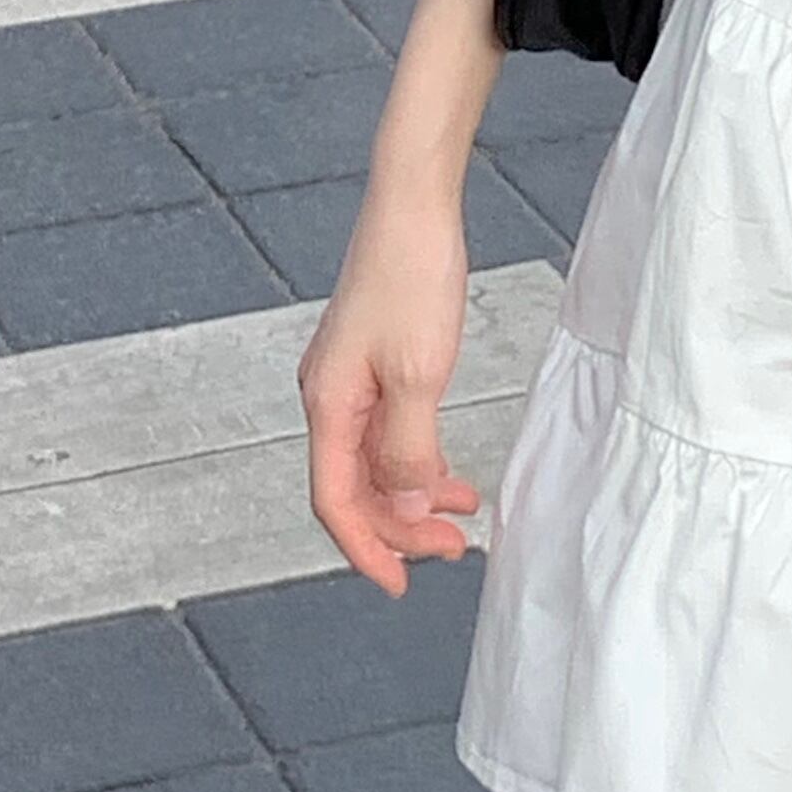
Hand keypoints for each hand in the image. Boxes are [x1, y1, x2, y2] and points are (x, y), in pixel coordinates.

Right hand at [298, 191, 479, 594]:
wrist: (413, 206)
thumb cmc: (411, 274)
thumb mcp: (420, 373)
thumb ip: (411, 448)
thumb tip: (409, 507)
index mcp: (327, 404)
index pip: (336, 502)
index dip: (368, 550)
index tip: (402, 585)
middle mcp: (329, 397)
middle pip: (355, 489)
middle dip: (401, 527)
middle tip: (456, 548)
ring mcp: (348, 381)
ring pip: (374, 463)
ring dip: (414, 496)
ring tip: (463, 513)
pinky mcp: (372, 364)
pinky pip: (387, 433)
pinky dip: (417, 460)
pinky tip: (450, 471)